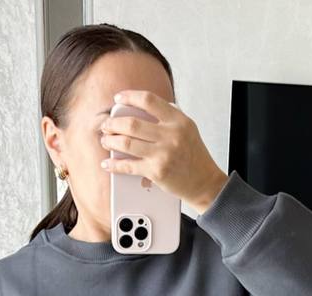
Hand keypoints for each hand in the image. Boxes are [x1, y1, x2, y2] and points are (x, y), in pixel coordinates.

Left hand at [98, 89, 227, 214]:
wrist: (205, 182)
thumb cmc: (194, 156)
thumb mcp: (187, 129)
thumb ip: (168, 117)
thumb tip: (140, 109)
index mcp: (178, 120)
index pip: (149, 100)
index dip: (129, 97)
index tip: (118, 99)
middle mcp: (170, 135)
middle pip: (132, 123)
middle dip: (113, 123)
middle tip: (107, 125)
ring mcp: (163, 154)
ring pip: (126, 143)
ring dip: (111, 141)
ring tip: (106, 140)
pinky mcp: (156, 172)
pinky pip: (129, 166)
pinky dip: (114, 165)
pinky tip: (108, 163)